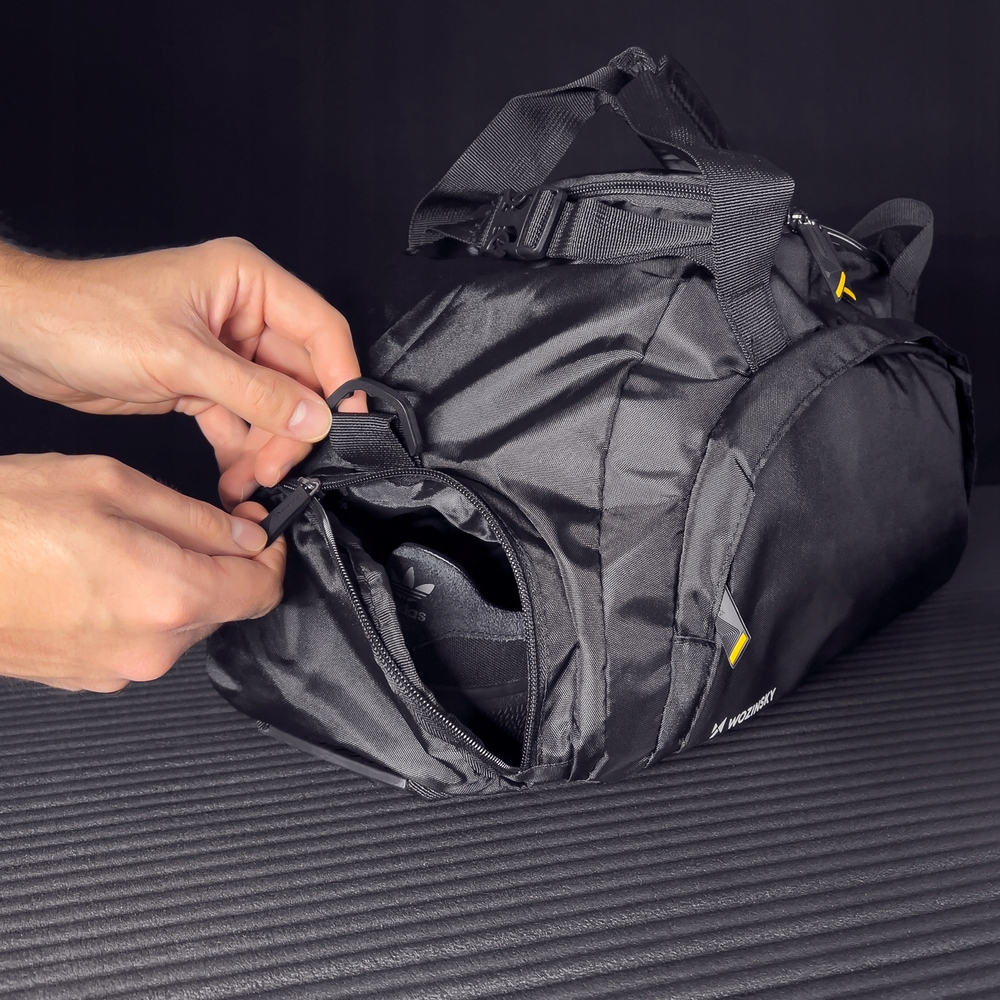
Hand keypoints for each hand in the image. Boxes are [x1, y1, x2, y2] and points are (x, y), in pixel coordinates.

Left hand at [0, 238, 363, 508]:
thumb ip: (254, 392)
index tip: (349, 422)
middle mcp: (242, 315)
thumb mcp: (180, 358)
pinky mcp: (202, 383)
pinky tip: (234, 476)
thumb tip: (314, 418)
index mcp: (246, 283)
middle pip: (299, 376)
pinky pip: (240, 421)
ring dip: (268, 446)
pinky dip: (240, 450)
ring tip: (253, 480)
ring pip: (273, 406)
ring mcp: (224, 352)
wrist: (24, 336)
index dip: (341, 377)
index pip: (320, 329)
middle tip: (284, 467)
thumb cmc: (87, 317)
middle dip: (295, 426)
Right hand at [0, 453, 283, 690]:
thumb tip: (246, 535)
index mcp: (168, 595)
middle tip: (199, 525)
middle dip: (223, 567)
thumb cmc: (2, 522)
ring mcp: (116, 671)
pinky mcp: (86, 678)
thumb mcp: (112, 486)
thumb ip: (196, 518)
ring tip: (132, 543)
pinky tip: (103, 574)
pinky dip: (142, 609)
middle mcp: (150, 647)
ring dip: (180, 586)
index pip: (262, 590)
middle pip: (224, 608)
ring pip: (182, 625)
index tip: (263, 533)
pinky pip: (141, 642)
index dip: (271, 557)